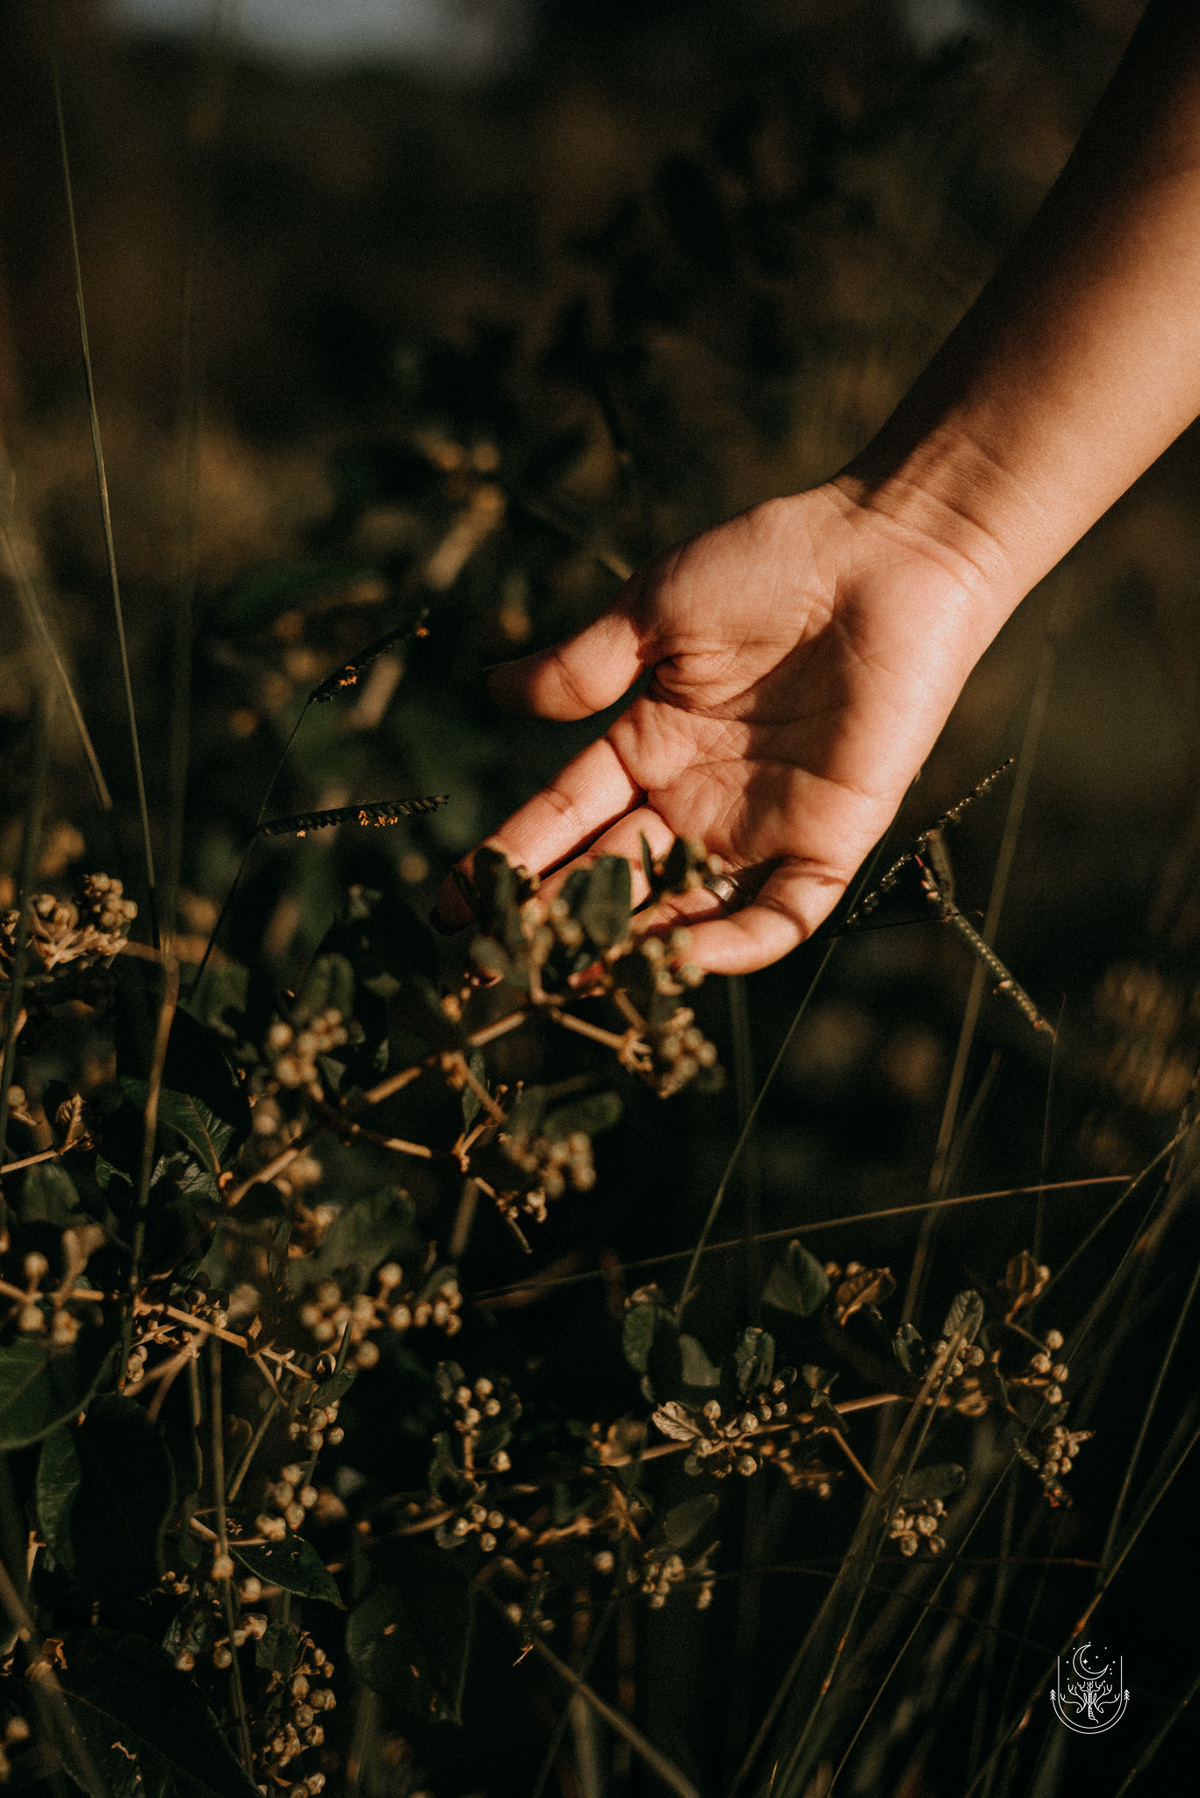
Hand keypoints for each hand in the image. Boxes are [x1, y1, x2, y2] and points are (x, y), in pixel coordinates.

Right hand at [434, 480, 1014, 972]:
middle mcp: (697, 797)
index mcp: (648, 742)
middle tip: (491, 961)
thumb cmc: (770, 564)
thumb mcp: (656, 610)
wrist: (886, 553)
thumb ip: (582, 665)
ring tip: (569, 974)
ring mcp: (761, 824)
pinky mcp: (829, 838)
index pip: (564, 816)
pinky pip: (782, 913)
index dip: (509, 859)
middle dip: (552, 919)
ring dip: (629, 944)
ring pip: (684, 908)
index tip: (450, 902)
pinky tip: (682, 960)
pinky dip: (737, 943)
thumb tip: (494, 692)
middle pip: (611, 874)